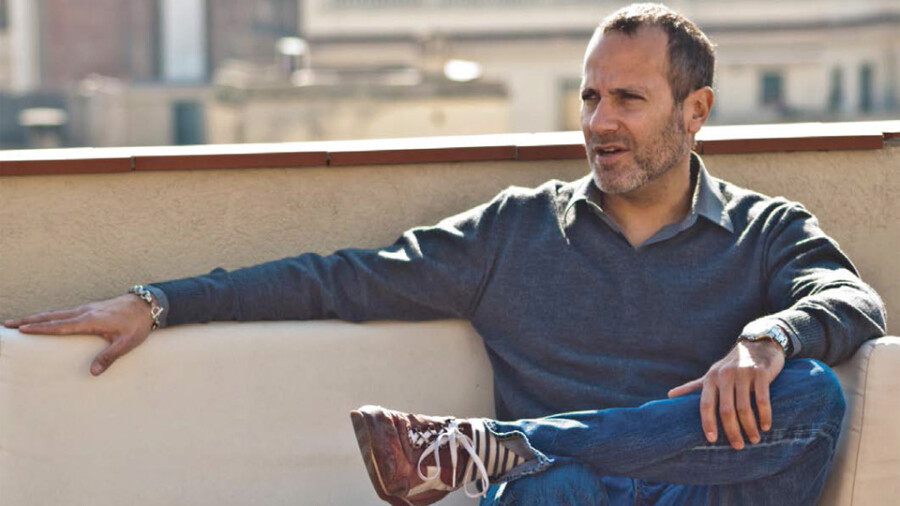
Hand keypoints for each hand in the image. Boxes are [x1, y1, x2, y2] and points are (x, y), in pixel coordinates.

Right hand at [3, 294, 155, 375]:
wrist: (147, 304)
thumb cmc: (138, 324)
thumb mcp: (127, 343)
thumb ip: (110, 356)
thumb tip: (93, 373)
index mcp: (90, 320)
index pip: (60, 326)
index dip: (40, 329)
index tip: (22, 330)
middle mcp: (84, 312)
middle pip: (51, 316)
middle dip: (28, 320)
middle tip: (7, 324)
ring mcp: (86, 309)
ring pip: (55, 313)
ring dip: (35, 317)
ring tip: (18, 322)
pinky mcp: (89, 309)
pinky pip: (63, 312)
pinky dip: (48, 316)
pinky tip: (43, 320)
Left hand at [667, 339, 785, 449]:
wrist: (757, 345)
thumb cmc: (731, 366)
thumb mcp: (711, 374)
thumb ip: (693, 387)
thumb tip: (669, 395)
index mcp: (710, 378)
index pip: (705, 404)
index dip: (707, 423)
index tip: (711, 440)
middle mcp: (724, 375)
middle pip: (726, 410)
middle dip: (732, 431)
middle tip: (738, 446)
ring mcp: (743, 374)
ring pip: (744, 408)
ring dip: (750, 427)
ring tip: (754, 439)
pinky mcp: (760, 373)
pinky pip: (762, 400)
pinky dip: (764, 415)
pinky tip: (765, 426)